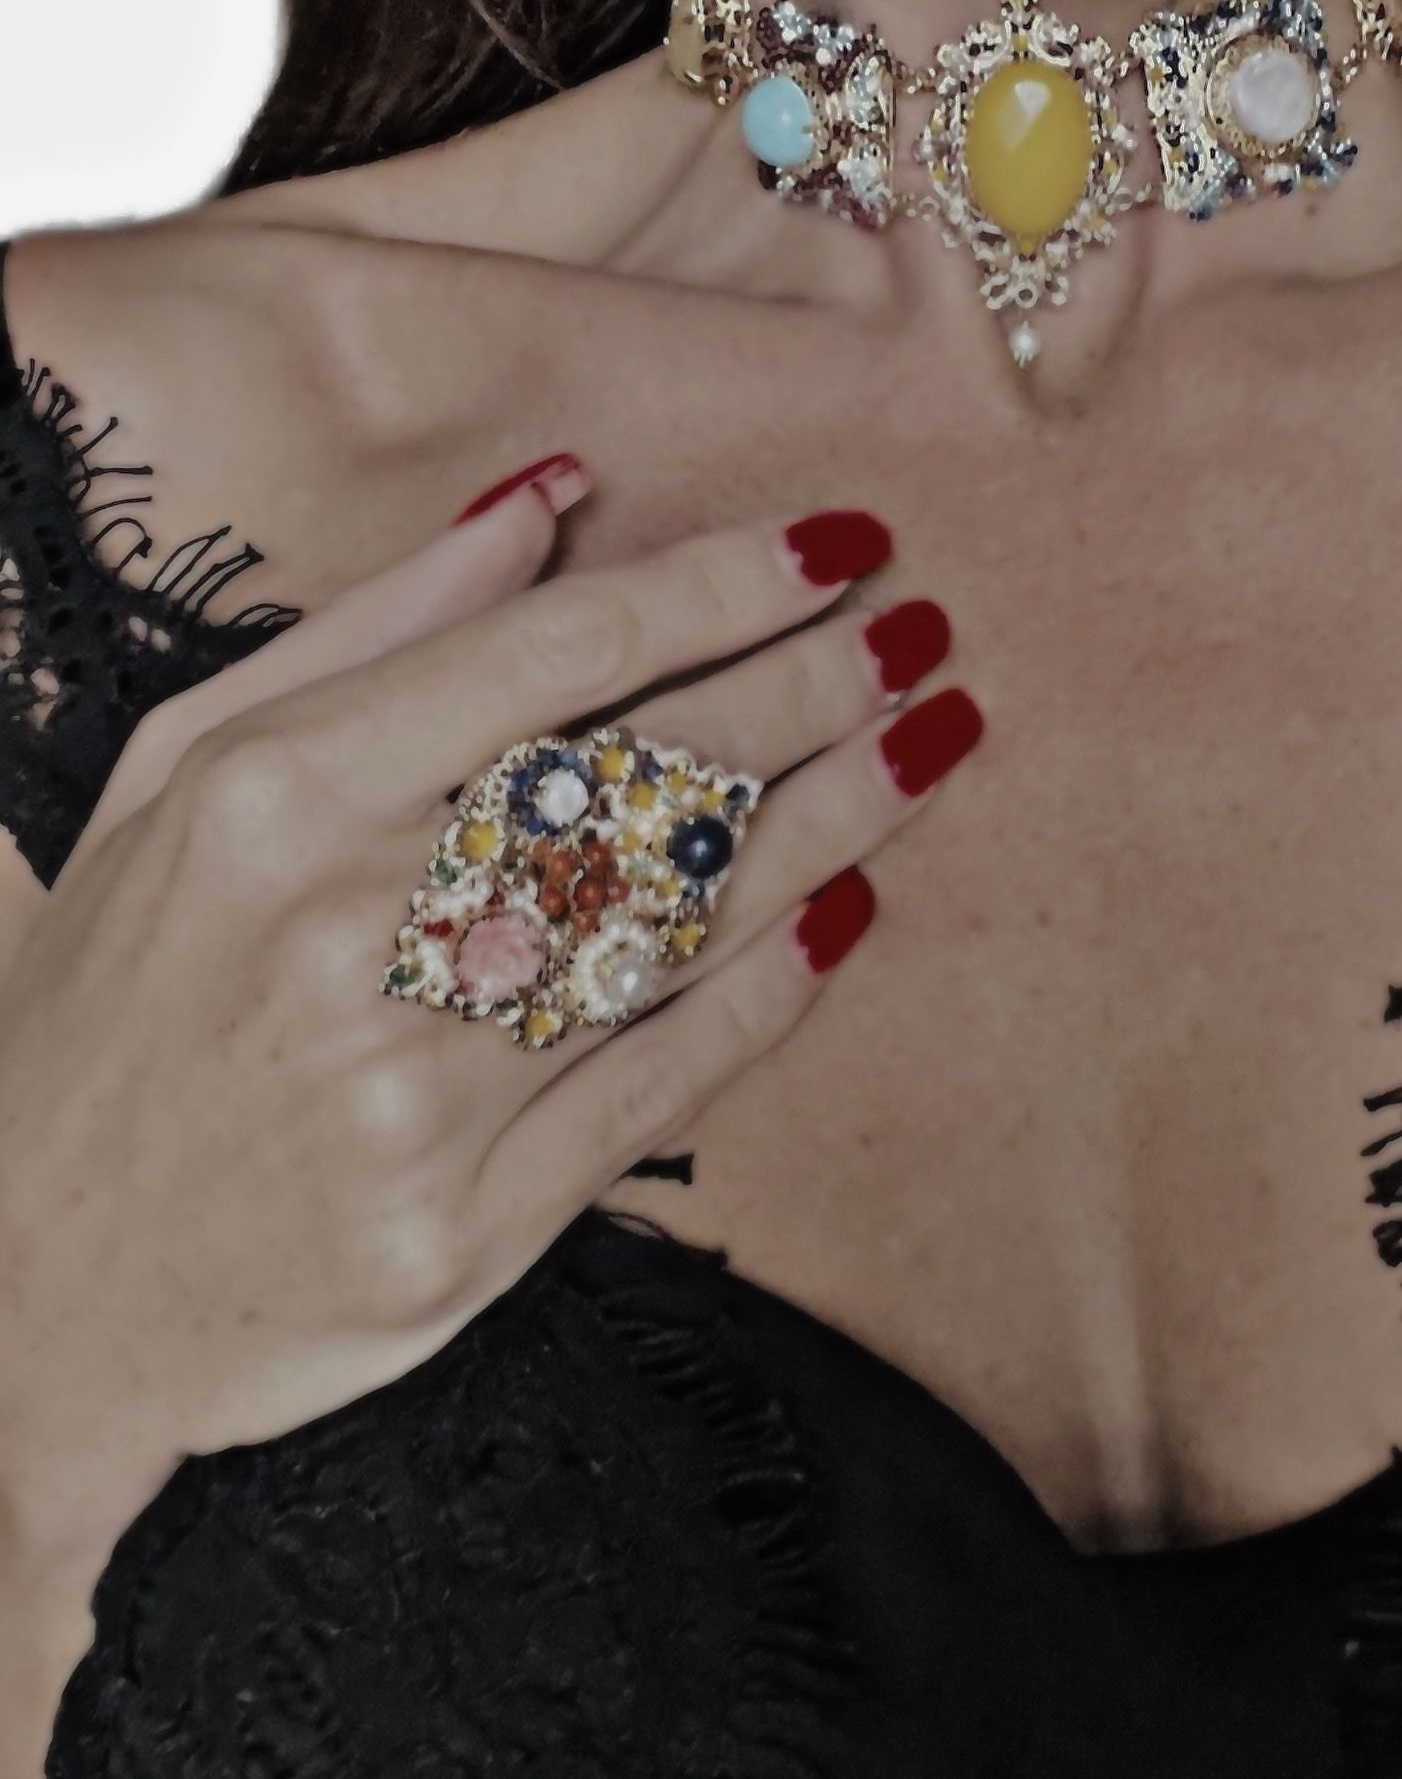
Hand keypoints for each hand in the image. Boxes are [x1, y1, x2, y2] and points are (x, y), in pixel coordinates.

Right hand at [0, 467, 980, 1573]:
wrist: (33, 1281)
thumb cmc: (112, 996)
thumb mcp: (181, 774)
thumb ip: (373, 629)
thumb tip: (554, 496)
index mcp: (273, 797)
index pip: (557, 657)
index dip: (722, 587)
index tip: (836, 541)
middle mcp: (349, 934)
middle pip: (641, 779)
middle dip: (811, 687)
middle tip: (924, 628)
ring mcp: (414, 1096)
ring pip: (678, 925)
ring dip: (832, 818)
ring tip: (933, 739)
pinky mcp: (466, 1232)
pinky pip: (663, 1085)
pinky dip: (769, 991)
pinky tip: (850, 906)